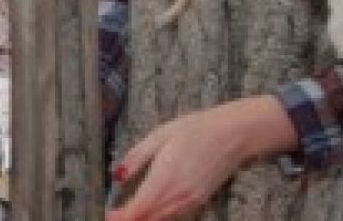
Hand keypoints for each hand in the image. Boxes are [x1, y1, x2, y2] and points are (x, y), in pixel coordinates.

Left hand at [108, 96, 296, 220]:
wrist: (234, 134)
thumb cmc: (195, 130)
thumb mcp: (158, 135)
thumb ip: (136, 157)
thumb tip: (117, 175)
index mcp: (165, 177)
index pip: (139, 209)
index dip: (121, 217)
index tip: (108, 215)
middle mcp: (179, 194)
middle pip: (149, 219)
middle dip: (130, 220)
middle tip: (113, 215)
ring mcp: (192, 200)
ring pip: (162, 219)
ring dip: (144, 219)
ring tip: (127, 214)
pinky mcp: (200, 200)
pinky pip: (175, 215)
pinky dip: (159, 216)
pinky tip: (150, 210)